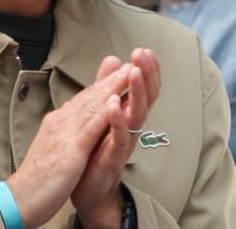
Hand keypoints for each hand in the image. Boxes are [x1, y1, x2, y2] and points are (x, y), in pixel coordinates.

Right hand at [3, 63, 133, 228]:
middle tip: (132, 62)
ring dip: (111, 87)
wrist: (21, 197)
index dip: (103, 85)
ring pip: (91, 106)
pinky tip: (115, 101)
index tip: (121, 71)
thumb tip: (74, 117)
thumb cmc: (37, 177)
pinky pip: (89, 129)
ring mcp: (64, 135)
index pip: (84, 100)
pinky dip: (104, 113)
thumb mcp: (54, 148)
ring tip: (128, 71)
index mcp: (58, 123)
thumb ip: (66, 130)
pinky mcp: (70, 151)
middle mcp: (60, 122)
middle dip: (112, 79)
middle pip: (89, 97)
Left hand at [71, 49, 161, 228]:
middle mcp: (132, 126)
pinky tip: (115, 105)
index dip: (147, 69)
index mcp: (128, 114)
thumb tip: (114, 59)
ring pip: (137, 114)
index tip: (145, 48)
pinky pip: (119, 137)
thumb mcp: (103, 112)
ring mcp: (124, 141)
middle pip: (146, 97)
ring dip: (136, 92)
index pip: (143, 88)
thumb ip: (108, 86)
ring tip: (134, 71)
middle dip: (147, 74)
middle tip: (144, 53)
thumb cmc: (96, 148)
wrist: (88, 187)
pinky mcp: (113, 157)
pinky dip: (118, 120)